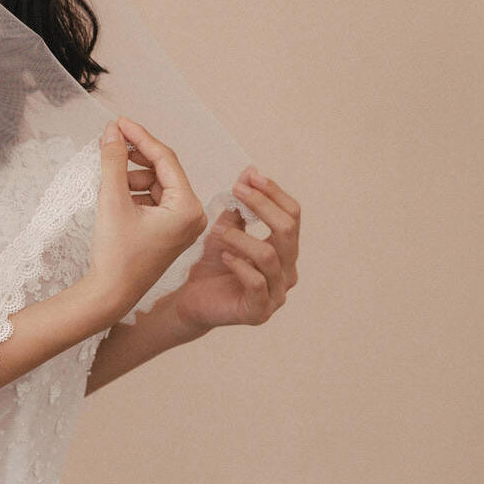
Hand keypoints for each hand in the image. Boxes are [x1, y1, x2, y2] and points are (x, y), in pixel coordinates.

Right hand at [81, 116, 207, 324]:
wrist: (109, 295)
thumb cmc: (115, 255)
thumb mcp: (112, 201)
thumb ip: (113, 162)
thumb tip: (112, 131)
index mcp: (187, 208)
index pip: (165, 159)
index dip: (140, 137)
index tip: (118, 122)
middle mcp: (192, 216)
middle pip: (163, 170)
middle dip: (135, 156)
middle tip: (110, 141)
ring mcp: (182, 225)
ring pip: (156, 184)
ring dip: (132, 175)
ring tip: (108, 174)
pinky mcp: (169, 232)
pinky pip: (153, 200)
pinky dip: (134, 192)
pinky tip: (114, 192)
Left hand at [169, 166, 300, 333]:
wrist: (191, 302)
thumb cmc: (212, 268)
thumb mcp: (226, 231)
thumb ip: (241, 208)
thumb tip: (250, 172)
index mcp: (285, 252)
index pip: (292, 216)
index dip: (274, 193)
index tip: (250, 177)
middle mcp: (287, 272)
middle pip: (287, 230)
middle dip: (262, 205)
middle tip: (237, 191)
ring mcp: (276, 295)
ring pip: (270, 256)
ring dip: (242, 237)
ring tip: (219, 231)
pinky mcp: (259, 312)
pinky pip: (257, 283)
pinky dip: (240, 265)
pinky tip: (225, 256)